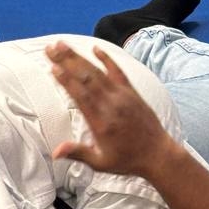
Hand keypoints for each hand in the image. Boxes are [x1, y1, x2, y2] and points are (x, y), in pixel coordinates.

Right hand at [46, 43, 174, 176]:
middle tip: (50, 48)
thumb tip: (55, 152)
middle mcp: (112, 106)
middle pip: (86, 78)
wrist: (158, 154)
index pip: (81, 96)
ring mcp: (123, 97)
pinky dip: (107, 59)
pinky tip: (95, 48)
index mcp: (101, 123)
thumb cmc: (127, 160)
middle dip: (67, 61)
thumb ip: (78, 153)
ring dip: (80, 57)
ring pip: (98, 72)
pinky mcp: (132, 93)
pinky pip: (118, 72)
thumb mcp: (100, 163)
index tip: (53, 67)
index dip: (66, 80)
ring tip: (63, 45)